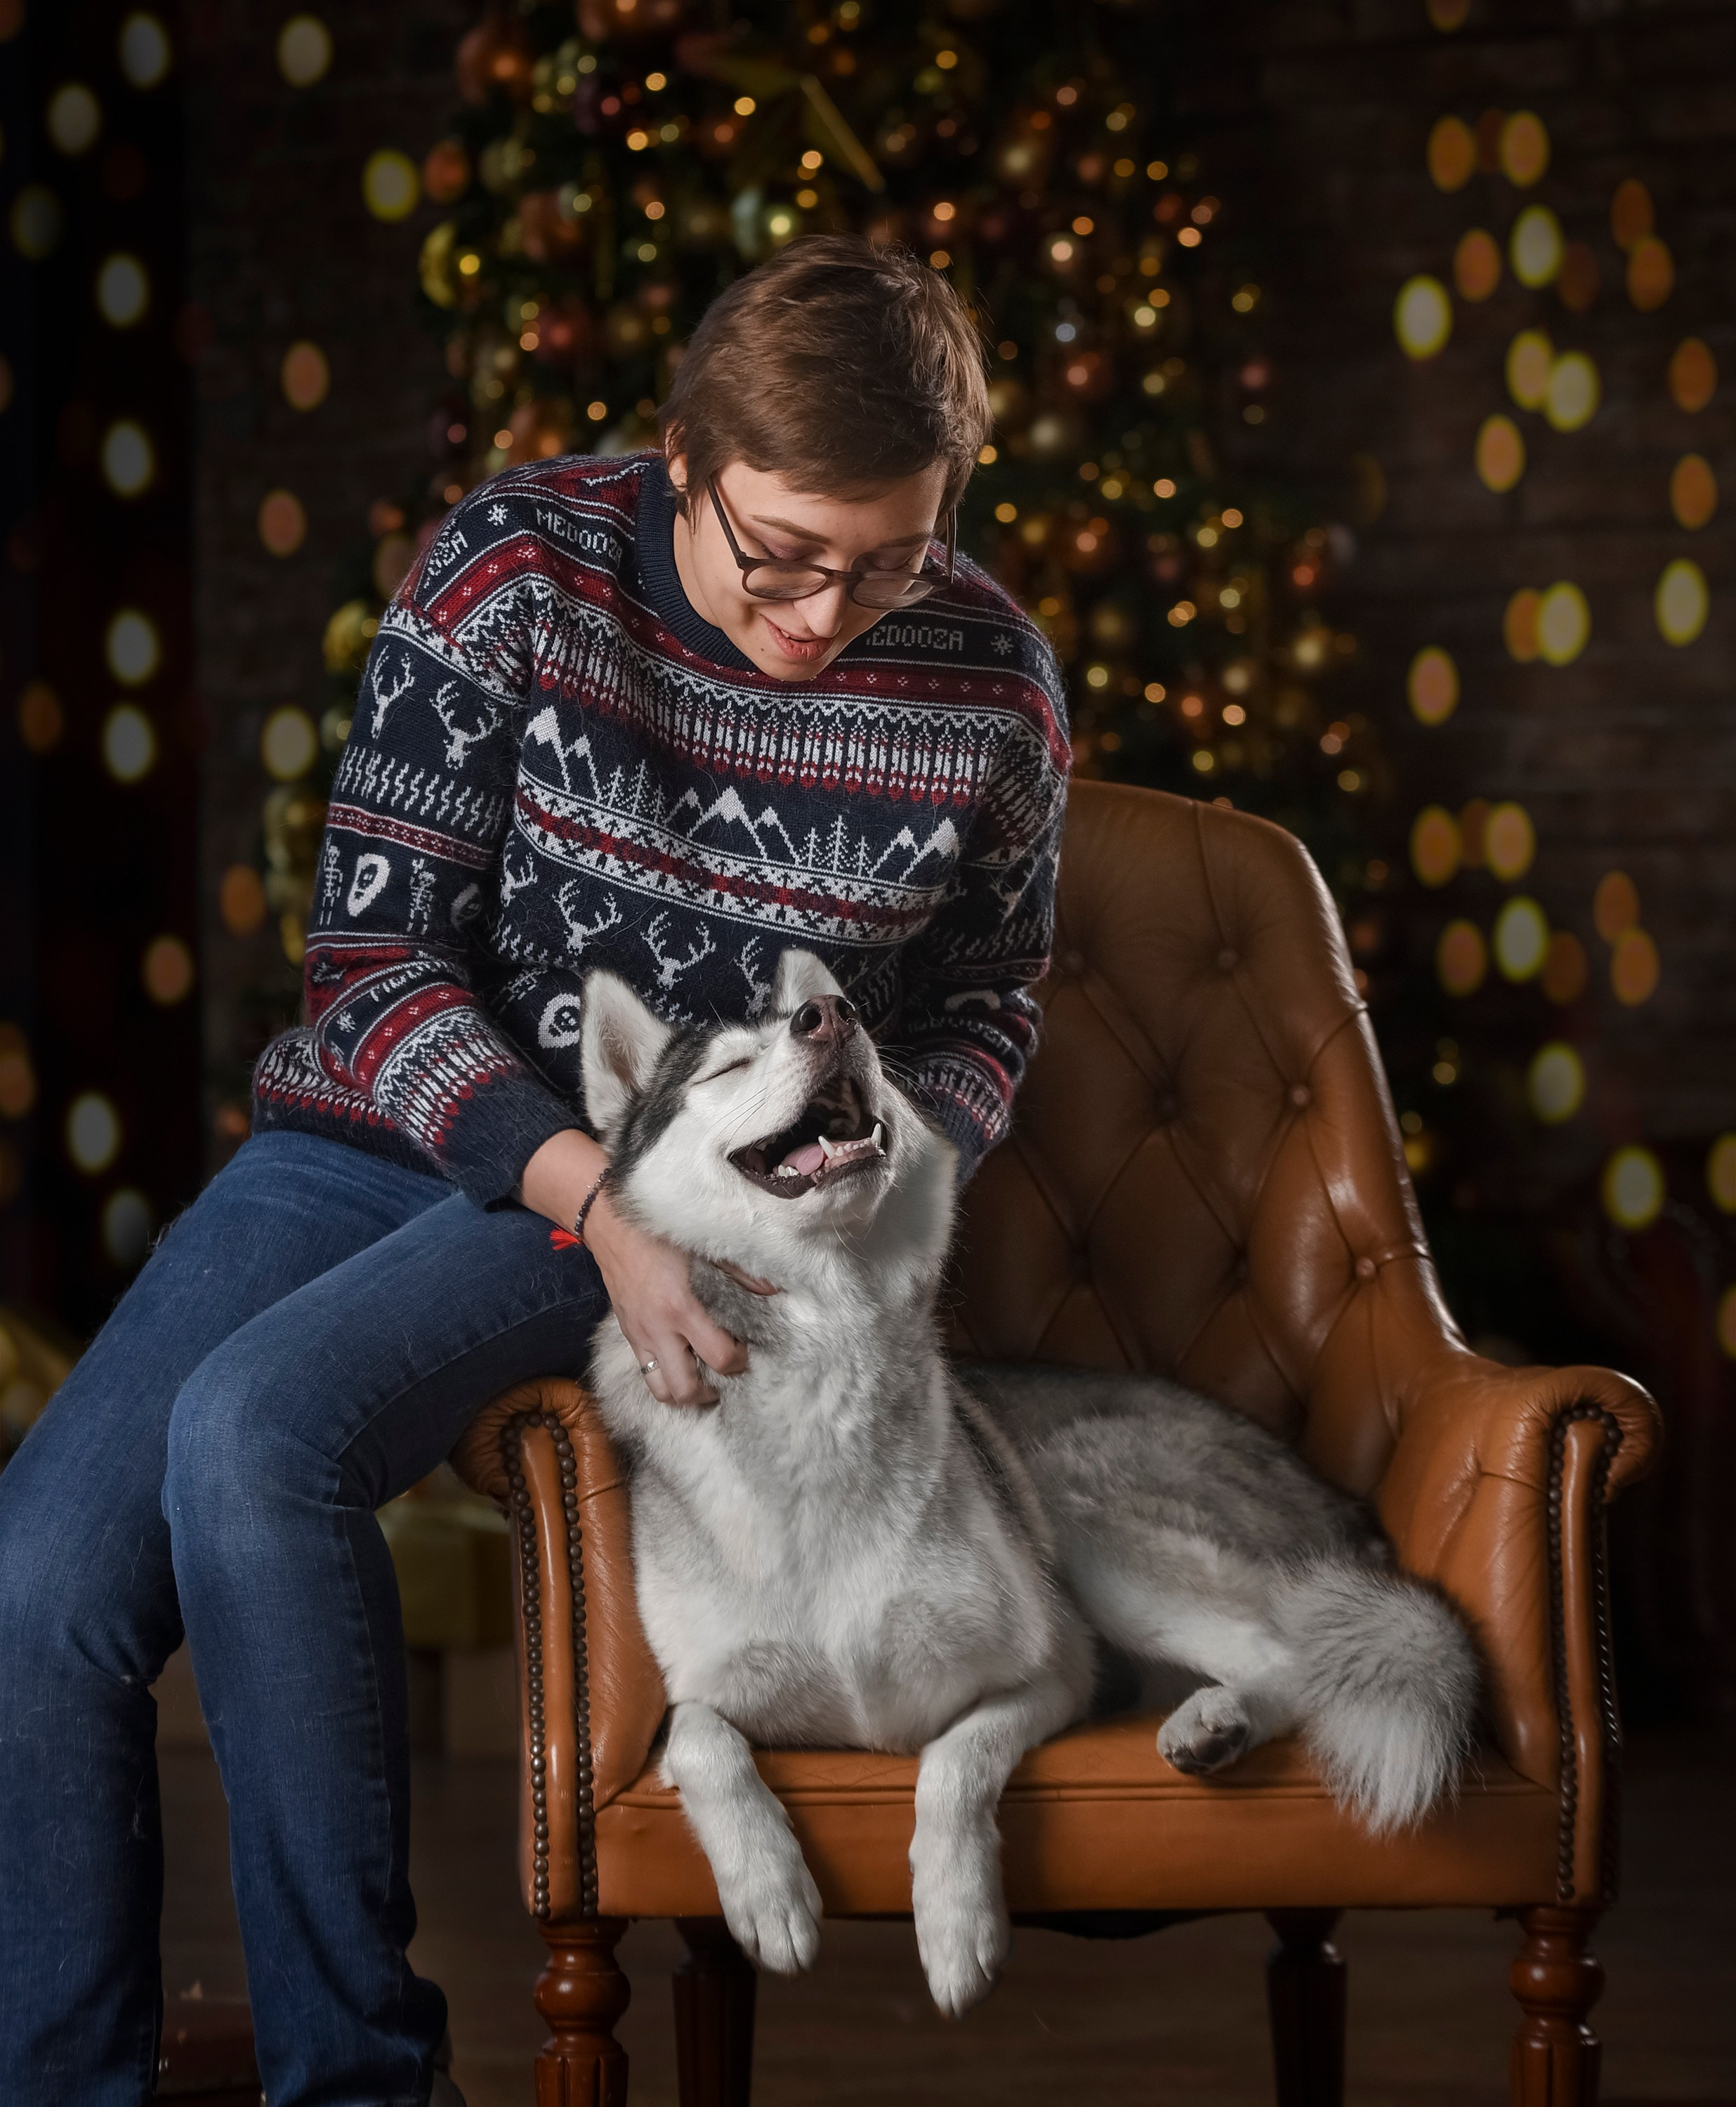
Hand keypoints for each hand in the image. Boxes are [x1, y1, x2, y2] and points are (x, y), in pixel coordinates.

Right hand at [583, 1189, 749, 1406]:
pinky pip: (644, 1371)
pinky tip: (679, 1359)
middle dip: (708, 1392)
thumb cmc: (659, 1232)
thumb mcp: (704, 1246)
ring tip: (700, 1378)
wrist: (610, 1225)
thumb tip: (772, 1289)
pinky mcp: (627, 1334)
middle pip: (684, 1389)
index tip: (745, 1351)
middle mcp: (658, 1330)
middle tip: (723, 1379)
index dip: (738, 1362)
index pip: (718, 1357)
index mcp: (681, 1308)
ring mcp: (638, 1336)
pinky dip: (664, 1375)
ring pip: (659, 1390)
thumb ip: (740, 1271)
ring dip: (682, 1392)